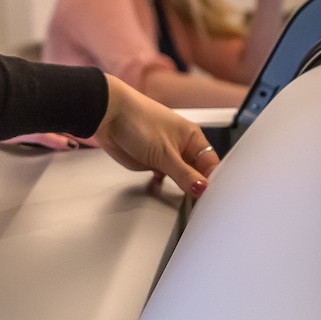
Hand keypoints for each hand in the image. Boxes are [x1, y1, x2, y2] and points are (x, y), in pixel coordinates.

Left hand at [94, 76, 219, 196]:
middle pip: (195, 172)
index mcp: (192, 138)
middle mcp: (181, 146)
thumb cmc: (138, 120)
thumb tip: (203, 188)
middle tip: (197, 203)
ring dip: (179, 187)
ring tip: (182, 200)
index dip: (211, 181)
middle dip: (196, 186)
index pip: (210, 164)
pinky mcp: (150, 161)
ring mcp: (165, 154)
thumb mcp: (165, 153)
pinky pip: (162, 177)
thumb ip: (184, 174)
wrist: (108, 116)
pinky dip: (162, 184)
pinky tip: (161, 188)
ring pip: (179, 177)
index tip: (209, 197)